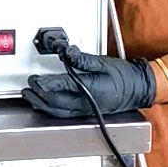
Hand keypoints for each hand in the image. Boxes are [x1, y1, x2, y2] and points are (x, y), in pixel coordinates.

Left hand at [22, 46, 156, 117]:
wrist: (138, 88)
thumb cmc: (123, 76)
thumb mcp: (104, 62)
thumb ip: (83, 59)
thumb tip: (67, 52)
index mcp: (92, 89)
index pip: (64, 86)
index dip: (48, 83)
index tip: (36, 80)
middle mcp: (87, 103)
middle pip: (57, 102)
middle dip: (40, 94)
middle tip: (29, 84)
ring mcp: (86, 110)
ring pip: (58, 111)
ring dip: (42, 104)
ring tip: (30, 96)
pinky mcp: (85, 111)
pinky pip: (64, 114)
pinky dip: (51, 109)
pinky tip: (43, 104)